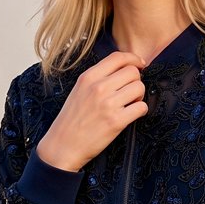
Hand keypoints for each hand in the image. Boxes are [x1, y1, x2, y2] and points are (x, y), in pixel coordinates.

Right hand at [35, 50, 148, 171]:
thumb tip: (123, 69)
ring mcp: (108, 104)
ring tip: (130, 104)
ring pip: (139, 88)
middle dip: (136, 81)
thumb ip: (98, 78)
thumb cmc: (71, 119)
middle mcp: (98, 87)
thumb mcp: (79, 90)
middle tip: (130, 91)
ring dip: (139, 96)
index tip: (140, 64)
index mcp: (88, 77)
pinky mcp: (116, 121)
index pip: (118, 57)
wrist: (63, 145)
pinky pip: (141, 107)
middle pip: (133, 72)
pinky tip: (131, 114)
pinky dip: (140, 110)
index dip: (133, 58)